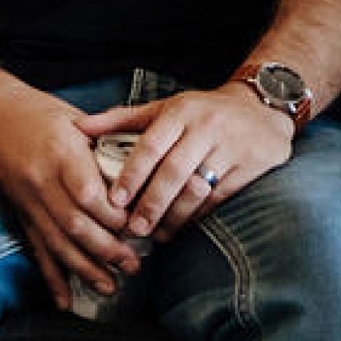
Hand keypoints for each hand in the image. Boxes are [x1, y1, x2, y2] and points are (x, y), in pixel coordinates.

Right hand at [0, 89, 144, 305]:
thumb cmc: (39, 114)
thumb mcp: (76, 120)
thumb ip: (107, 145)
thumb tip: (145, 169)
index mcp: (60, 153)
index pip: (88, 194)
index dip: (113, 217)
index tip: (137, 227)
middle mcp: (41, 181)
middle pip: (75, 225)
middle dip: (107, 250)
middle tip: (133, 264)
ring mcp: (28, 201)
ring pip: (57, 243)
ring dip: (85, 270)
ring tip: (110, 287)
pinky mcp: (21, 214)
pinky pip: (36, 250)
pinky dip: (51, 278)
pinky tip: (64, 301)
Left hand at [81, 82, 295, 241]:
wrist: (262, 108)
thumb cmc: (203, 112)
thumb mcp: (165, 108)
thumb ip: (122, 119)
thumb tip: (79, 129)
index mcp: (181, 111)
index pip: (152, 145)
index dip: (132, 175)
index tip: (115, 201)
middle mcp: (207, 127)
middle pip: (174, 171)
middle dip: (152, 203)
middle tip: (133, 228)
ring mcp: (231, 147)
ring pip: (198, 188)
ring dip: (175, 216)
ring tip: (156, 233)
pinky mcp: (251, 166)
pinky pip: (220, 197)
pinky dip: (199, 215)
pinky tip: (183, 226)